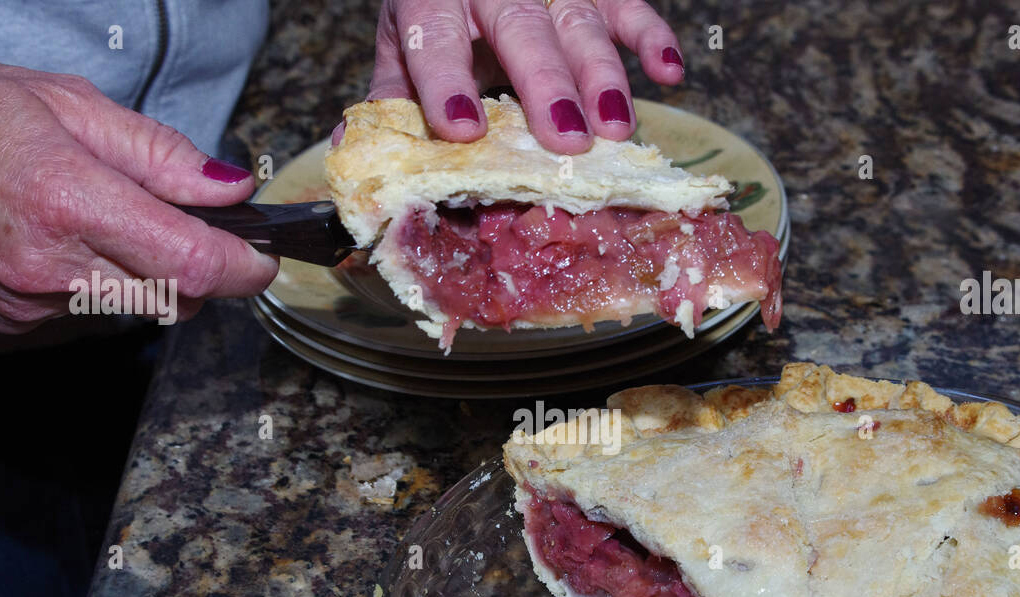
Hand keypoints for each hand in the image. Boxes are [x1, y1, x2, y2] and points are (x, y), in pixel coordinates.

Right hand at [0, 55, 278, 333]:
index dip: (244, 266)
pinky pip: (93, 311)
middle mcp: (48, 264)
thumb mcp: (68, 103)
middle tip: (198, 228)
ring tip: (120, 220)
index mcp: (66, 199)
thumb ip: (160, 153)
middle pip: (177, 297)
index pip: (190, 262)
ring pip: (140, 308)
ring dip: (157, 276)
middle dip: (206, 270)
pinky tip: (76, 240)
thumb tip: (230, 188)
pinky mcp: (14, 318)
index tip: (264, 256)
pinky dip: (108, 283)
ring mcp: (28, 299)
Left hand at [360, 0, 684, 153]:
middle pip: (522, 28)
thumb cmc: (434, 11)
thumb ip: (388, 100)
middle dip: (547, 86)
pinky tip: (668, 72)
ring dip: (602, 75)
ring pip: (580, 19)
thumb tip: (350, 158)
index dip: (446, 83)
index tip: (463, 129)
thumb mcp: (400, 45)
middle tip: (567, 140)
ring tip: (616, 128)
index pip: (434, 38)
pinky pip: (627, 3)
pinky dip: (650, 36)